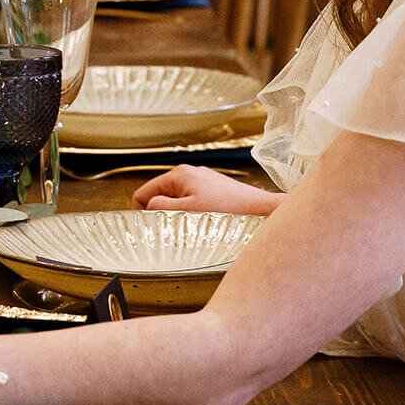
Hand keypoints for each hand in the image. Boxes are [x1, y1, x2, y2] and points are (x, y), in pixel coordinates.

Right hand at [132, 165, 280, 215]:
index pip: (143, 194)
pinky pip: (195, 204)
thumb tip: (148, 208)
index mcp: (178, 174)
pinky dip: (197, 215)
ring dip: (182, 217)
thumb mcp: (187, 212)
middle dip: (164, 215)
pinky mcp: (217, 191)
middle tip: (177, 230)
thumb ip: (160, 208)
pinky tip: (210, 224)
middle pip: (161, 198)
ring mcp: (204, 181)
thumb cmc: (229, 212)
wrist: (262, 212)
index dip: (142, 213)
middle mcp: (190, 173)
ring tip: (197, 228)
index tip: (152, 228)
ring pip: (179, 203)